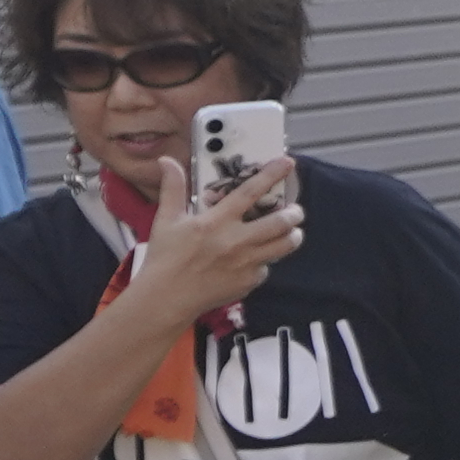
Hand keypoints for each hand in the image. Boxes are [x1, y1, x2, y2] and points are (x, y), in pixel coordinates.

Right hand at [126, 156, 304, 328]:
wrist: (166, 298)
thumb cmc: (164, 258)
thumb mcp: (166, 220)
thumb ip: (173, 188)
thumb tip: (167, 161)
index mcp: (216, 221)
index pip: (250, 192)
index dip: (271, 174)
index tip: (288, 162)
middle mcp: (236, 240)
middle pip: (281, 222)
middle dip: (294, 213)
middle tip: (295, 210)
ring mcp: (246, 263)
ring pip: (285, 245)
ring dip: (292, 236)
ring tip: (291, 231)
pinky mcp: (249, 281)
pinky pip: (267, 268)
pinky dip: (265, 261)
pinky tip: (257, 258)